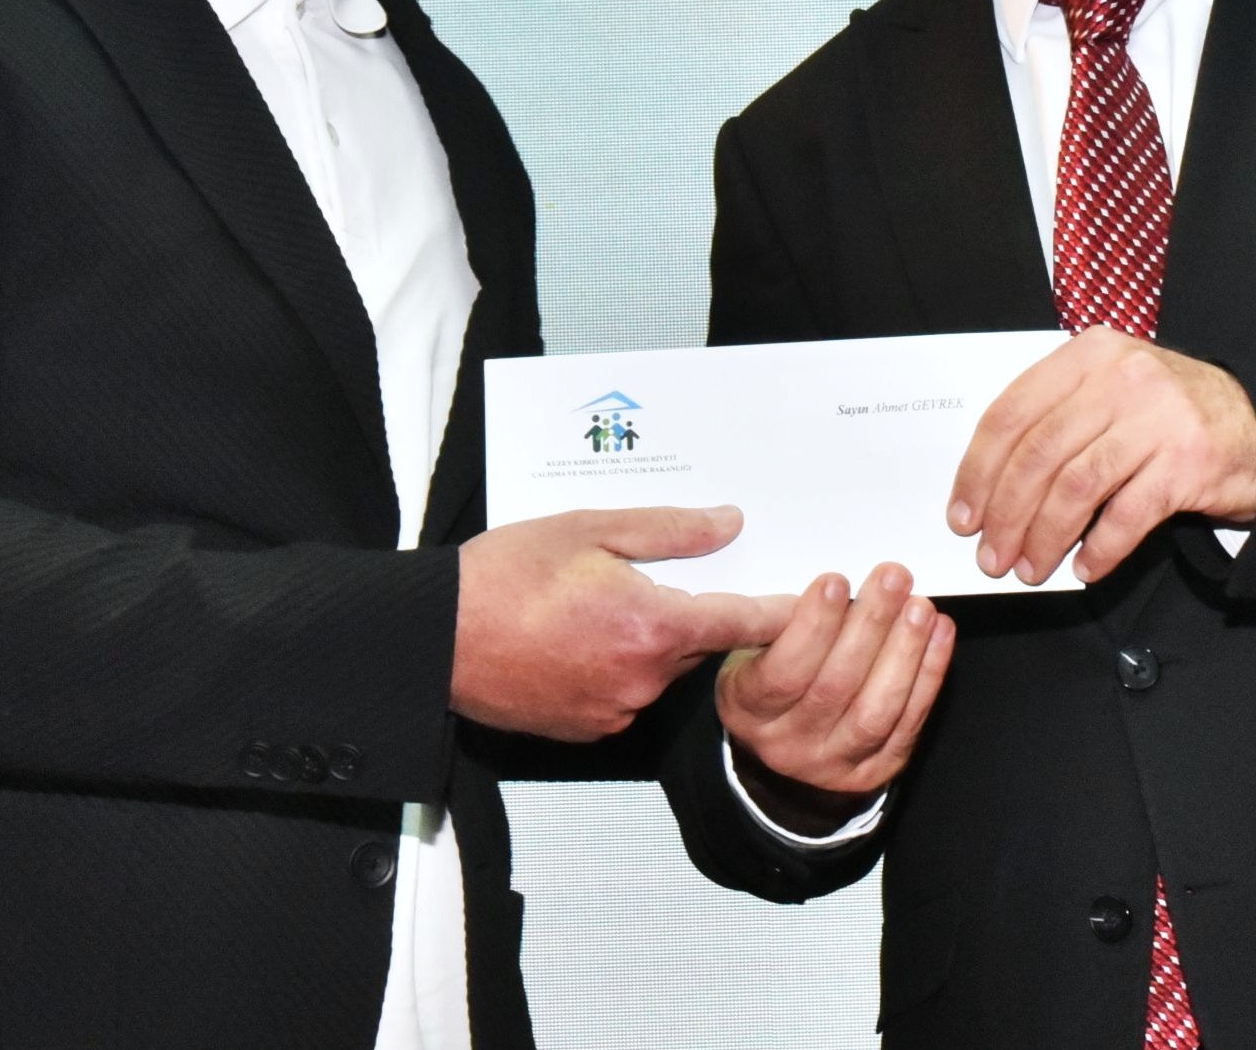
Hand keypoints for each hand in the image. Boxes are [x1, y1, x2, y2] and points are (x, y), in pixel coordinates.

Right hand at [453, 507, 792, 741]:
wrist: (436, 639)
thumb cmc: (503, 577)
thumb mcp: (590, 528)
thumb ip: (670, 531)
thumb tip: (728, 525)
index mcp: (653, 626)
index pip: (744, 622)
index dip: (784, 611)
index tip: (819, 603)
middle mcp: (643, 680)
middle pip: (700, 644)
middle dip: (691, 612)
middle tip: (655, 575)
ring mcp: (616, 710)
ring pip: (662, 669)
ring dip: (650, 639)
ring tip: (599, 601)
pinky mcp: (588, 729)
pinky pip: (626, 692)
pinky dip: (618, 666)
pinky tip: (579, 637)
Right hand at [717, 564, 954, 827]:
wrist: (782, 740)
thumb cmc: (769, 675)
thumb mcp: (755, 647)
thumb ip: (783, 622)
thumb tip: (836, 587)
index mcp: (747, 708)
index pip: (783, 672)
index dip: (813, 626)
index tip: (837, 583)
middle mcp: (786, 745)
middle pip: (836, 687)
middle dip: (870, 625)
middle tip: (892, 579)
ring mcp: (831, 764)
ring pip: (876, 710)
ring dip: (905, 651)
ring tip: (920, 608)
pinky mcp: (872, 770)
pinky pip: (907, 724)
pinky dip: (928, 675)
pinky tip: (937, 635)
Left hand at [949, 327, 1255, 587]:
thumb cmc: (1169, 414)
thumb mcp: (1111, 390)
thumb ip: (1057, 418)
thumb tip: (990, 486)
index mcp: (1090, 354)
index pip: (1013, 411)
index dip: (979, 469)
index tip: (963, 513)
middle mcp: (1122, 378)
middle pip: (1039, 454)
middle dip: (1006, 513)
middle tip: (991, 554)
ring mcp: (1158, 418)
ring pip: (1076, 487)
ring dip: (1045, 536)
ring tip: (1029, 567)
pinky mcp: (1188, 462)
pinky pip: (1126, 516)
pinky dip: (1100, 549)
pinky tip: (1086, 568)